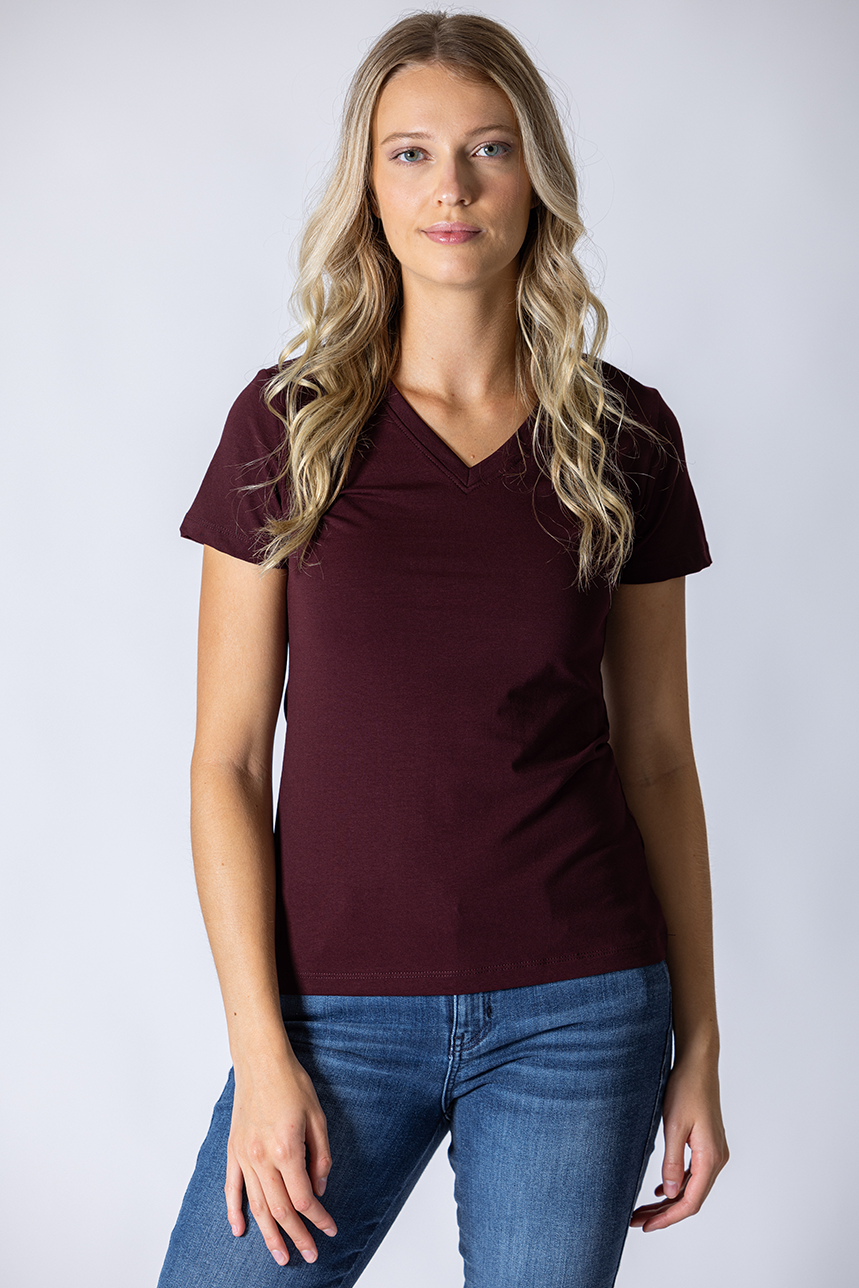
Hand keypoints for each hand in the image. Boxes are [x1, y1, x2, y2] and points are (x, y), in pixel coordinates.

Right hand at [226, 1051, 336, 1264]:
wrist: (261, 1062)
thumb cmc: (292, 1084)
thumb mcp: (318, 1118)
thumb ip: (321, 1157)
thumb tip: (319, 1188)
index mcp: (287, 1150)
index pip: (304, 1198)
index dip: (319, 1218)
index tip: (330, 1229)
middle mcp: (262, 1158)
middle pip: (280, 1209)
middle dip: (296, 1236)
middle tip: (309, 1255)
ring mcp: (244, 1156)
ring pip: (256, 1205)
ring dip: (268, 1234)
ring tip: (280, 1255)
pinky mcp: (233, 1151)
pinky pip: (232, 1188)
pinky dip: (234, 1211)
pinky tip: (240, 1230)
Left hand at [630, 1054, 727, 1231]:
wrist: (698, 1063)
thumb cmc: (686, 1088)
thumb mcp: (674, 1126)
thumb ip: (672, 1162)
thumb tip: (669, 1194)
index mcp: (710, 1158)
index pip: (690, 1202)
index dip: (668, 1218)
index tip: (646, 1226)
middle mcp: (716, 1159)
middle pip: (691, 1199)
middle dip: (664, 1214)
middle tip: (637, 1221)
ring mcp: (713, 1152)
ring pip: (691, 1187)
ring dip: (669, 1201)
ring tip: (643, 1209)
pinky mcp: (707, 1144)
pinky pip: (693, 1174)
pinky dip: (676, 1185)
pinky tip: (660, 1190)